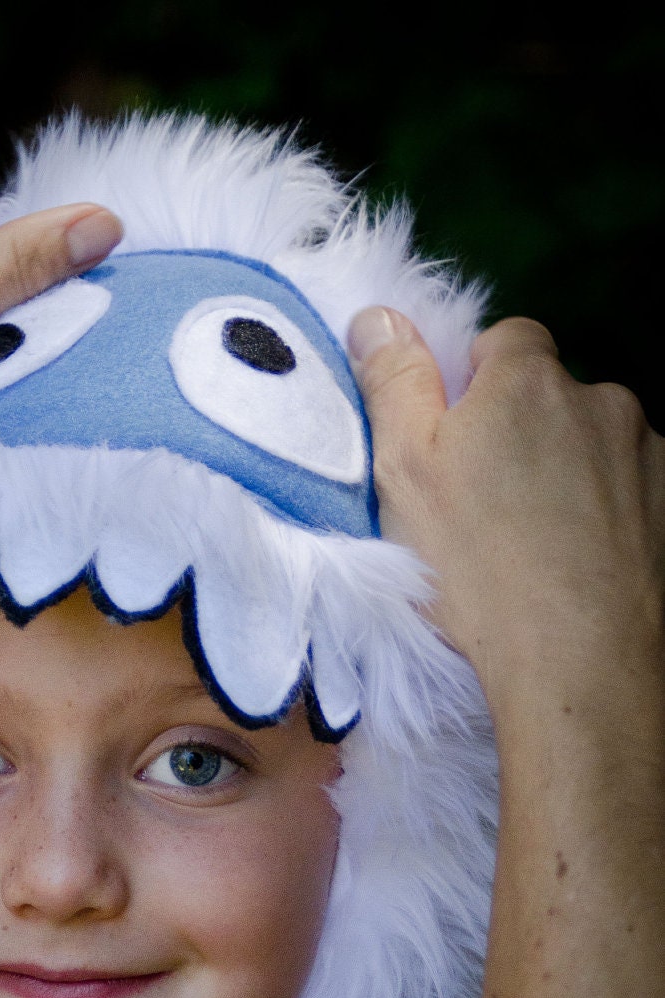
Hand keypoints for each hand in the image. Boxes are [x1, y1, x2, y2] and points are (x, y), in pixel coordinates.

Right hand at [348, 308, 664, 721]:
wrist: (579, 663)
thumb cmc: (479, 570)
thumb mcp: (403, 472)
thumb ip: (393, 383)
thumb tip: (379, 315)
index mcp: (527, 381)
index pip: (505, 340)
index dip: (474, 385)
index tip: (454, 442)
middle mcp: (600, 401)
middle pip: (552, 397)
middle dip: (522, 435)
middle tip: (483, 508)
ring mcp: (648, 455)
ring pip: (593, 447)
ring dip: (567, 478)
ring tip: (531, 548)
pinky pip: (629, 494)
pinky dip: (605, 518)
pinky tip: (574, 567)